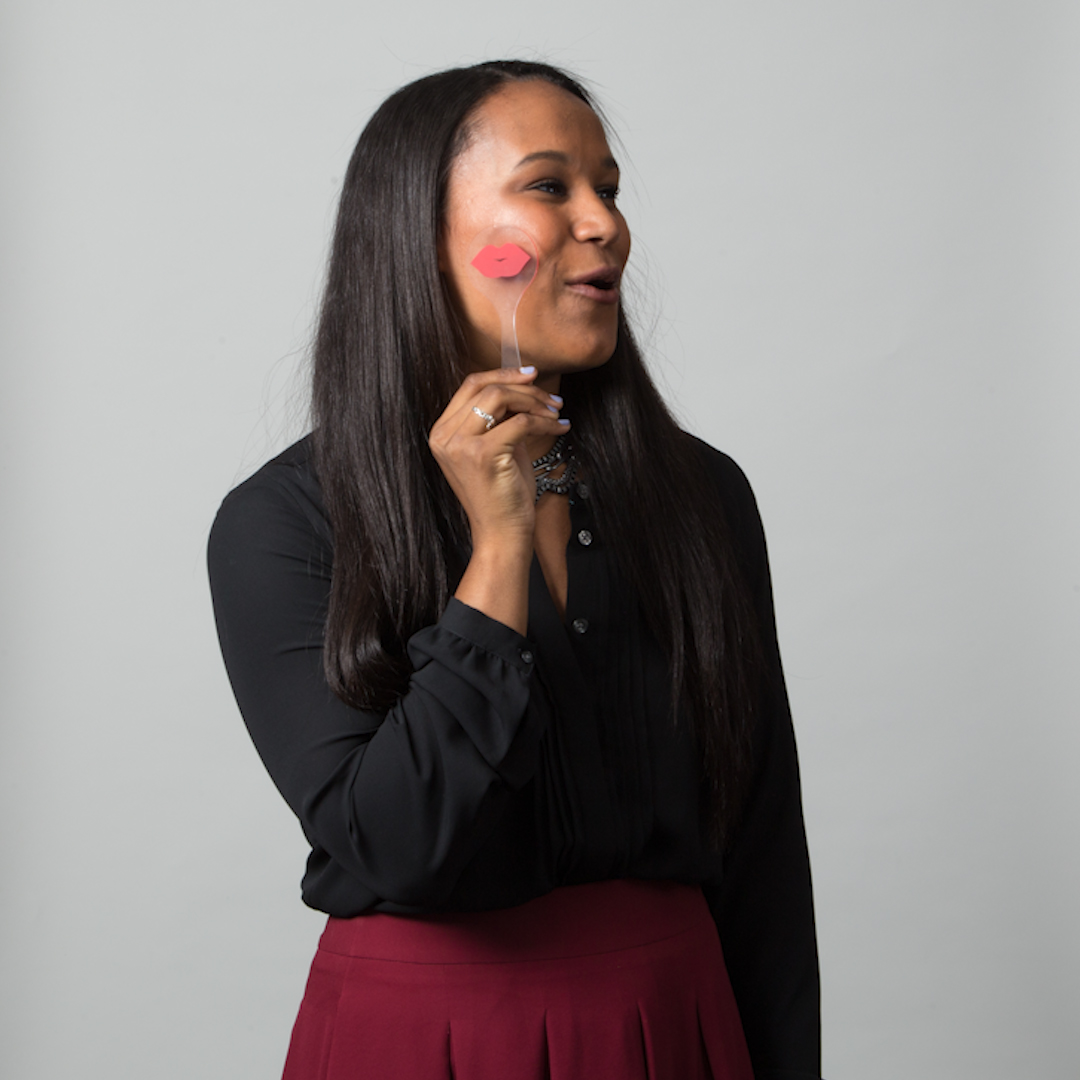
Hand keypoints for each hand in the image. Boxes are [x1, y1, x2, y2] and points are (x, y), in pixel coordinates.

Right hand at [429, 367, 567, 551]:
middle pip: (485, 387)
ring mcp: (460, 444)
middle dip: (524, 387)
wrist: (501, 534)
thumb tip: (522, 386)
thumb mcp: (495, 447)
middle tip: (552, 398)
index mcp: (441, 432)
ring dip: (535, 402)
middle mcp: (444, 436)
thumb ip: (499, 418)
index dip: (502, 374)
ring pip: (501, 397)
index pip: (470, 386)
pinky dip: (545, 422)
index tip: (531, 375)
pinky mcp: (482, 454)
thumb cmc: (501, 494)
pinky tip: (559, 429)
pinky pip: (520, 422)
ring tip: (556, 414)